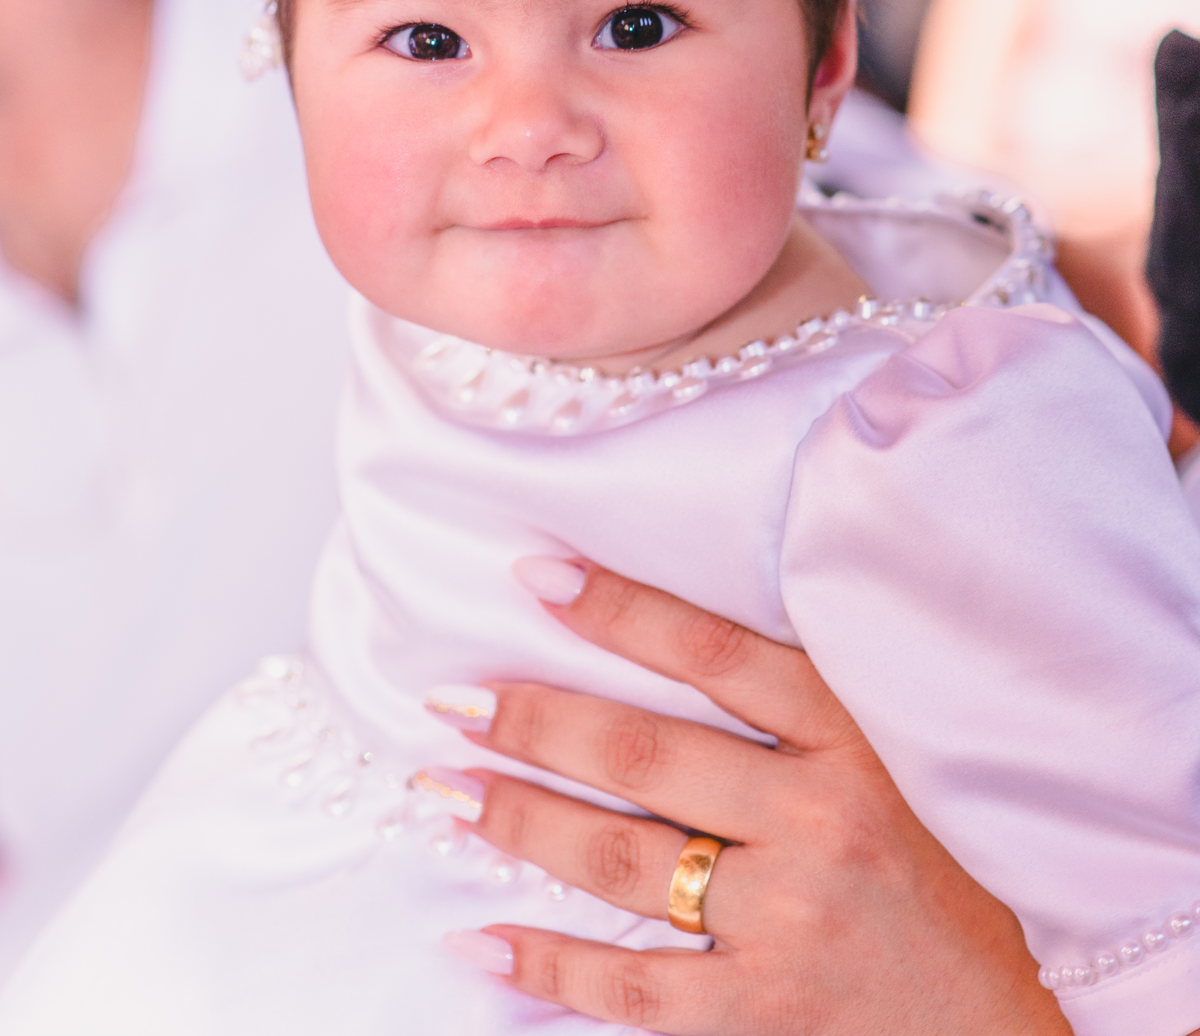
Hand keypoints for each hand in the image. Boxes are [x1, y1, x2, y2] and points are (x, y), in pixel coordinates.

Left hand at [446, 563, 1069, 1034]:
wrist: (1021, 1012)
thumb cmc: (949, 862)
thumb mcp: (898, 753)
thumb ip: (801, 703)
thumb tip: (666, 633)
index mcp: (853, 738)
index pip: (711, 653)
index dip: (615, 608)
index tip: (533, 574)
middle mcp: (819, 818)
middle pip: (644, 757)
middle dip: (535, 722)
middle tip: (452, 699)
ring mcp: (790, 918)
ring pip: (621, 862)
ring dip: (520, 822)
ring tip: (447, 793)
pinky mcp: (767, 1009)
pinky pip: (636, 985)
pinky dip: (551, 964)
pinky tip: (483, 938)